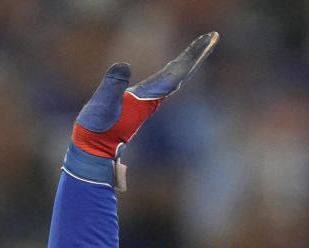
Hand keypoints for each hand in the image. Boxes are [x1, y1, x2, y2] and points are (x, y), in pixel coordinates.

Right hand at [72, 31, 218, 158]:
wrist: (94, 149)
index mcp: (148, 97)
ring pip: (175, 78)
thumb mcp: (103, 104)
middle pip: (180, 73)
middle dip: (196, 55)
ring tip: (202, 46)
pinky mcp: (141, 103)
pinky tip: (178, 68)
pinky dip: (174, 71)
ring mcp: (148, 102)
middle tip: (213, 37)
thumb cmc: (97, 129)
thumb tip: (125, 65)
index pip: (175, 73)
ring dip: (188, 61)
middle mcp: (153, 99)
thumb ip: (113, 84)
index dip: (191, 57)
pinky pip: (164, 83)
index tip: (207, 43)